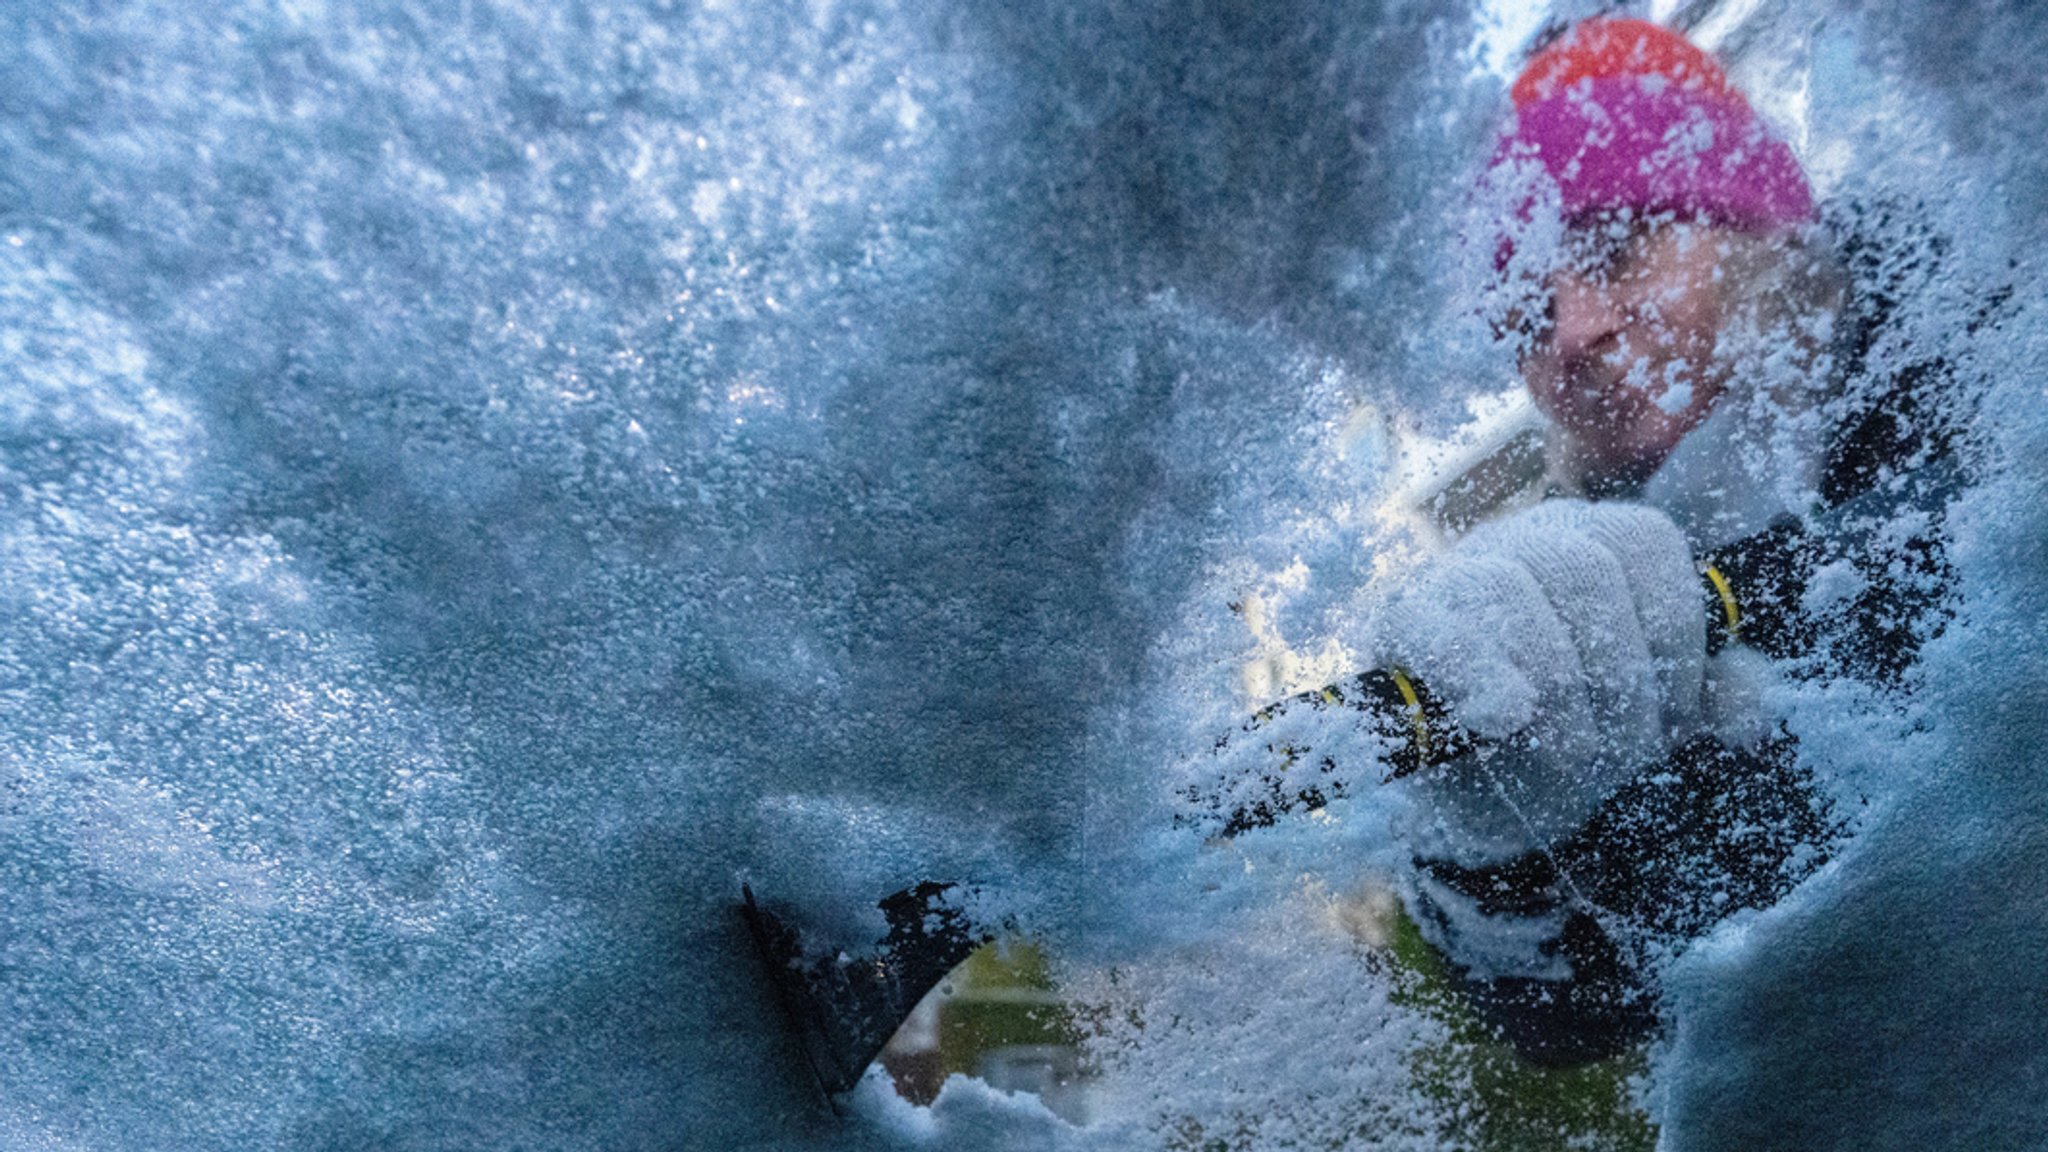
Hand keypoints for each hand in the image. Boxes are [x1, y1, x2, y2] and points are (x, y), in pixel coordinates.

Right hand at [1369, 500, 1706, 853]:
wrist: (1475, 793)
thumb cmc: (1570, 736)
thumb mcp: (1651, 717)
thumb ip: (1707, 699)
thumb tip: (1748, 713)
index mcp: (1593, 540)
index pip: (1644, 541)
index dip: (1671, 631)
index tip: (1675, 712)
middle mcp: (1525, 537)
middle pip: (1586, 569)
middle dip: (1620, 677)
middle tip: (1623, 754)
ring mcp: (1456, 573)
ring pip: (1513, 592)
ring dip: (1559, 691)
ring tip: (1573, 757)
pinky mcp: (1403, 621)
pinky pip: (1440, 628)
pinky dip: (1480, 673)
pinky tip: (1506, 719)